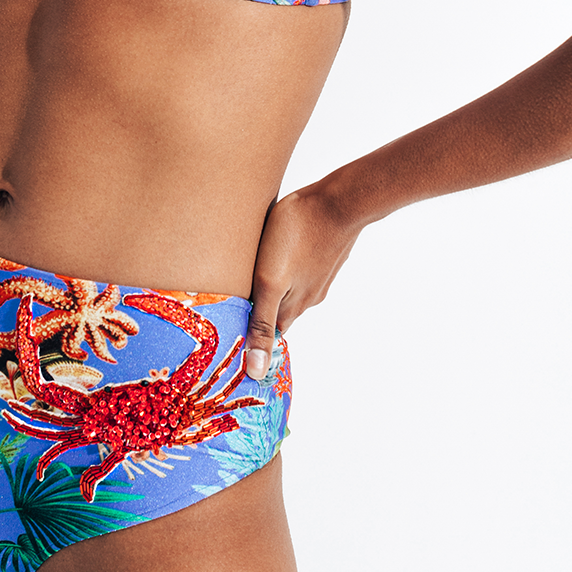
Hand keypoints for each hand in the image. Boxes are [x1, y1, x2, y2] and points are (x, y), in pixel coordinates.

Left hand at [244, 182, 362, 380]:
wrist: (339, 201)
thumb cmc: (298, 235)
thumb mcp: (270, 282)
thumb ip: (262, 324)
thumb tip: (256, 371)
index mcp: (293, 307)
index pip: (269, 335)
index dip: (251, 338)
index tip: (232, 335)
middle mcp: (309, 296)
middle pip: (278, 312)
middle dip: (259, 312)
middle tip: (234, 301)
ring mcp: (319, 274)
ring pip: (289, 289)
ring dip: (272, 288)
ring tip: (251, 276)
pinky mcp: (323, 253)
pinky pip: (299, 269)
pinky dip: (285, 269)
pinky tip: (276, 253)